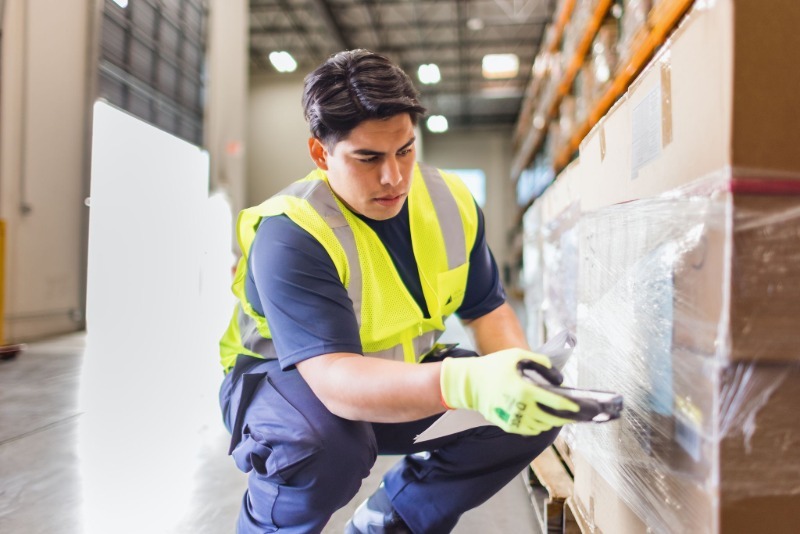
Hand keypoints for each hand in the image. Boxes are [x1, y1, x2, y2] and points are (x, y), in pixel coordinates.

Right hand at [439, 348, 579, 434]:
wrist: (470, 382)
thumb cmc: (494, 366)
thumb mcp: (517, 355)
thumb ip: (540, 362)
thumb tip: (557, 377)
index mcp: (525, 390)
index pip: (555, 403)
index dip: (569, 406)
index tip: (578, 407)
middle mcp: (520, 407)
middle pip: (551, 419)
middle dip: (563, 417)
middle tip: (570, 414)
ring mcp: (513, 419)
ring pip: (541, 427)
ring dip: (550, 421)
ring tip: (554, 414)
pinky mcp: (507, 425)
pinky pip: (529, 431)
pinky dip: (537, 426)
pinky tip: (540, 418)